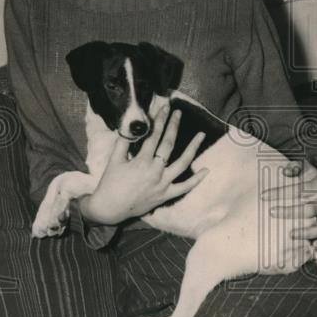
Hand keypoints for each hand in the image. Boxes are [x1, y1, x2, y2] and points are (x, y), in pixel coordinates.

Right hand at [80, 105, 207, 225]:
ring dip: (193, 148)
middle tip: (179, 112)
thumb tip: (131, 125)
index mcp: (142, 161)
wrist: (111, 208)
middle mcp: (155, 171)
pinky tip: (206, 170)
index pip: (154, 135)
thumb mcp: (114, 160)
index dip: (160, 119)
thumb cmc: (110, 183)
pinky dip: (196, 180)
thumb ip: (124, 141)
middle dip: (174, 126)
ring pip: (182, 164)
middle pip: (169, 144)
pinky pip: (184, 188)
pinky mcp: (166, 195)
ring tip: (202, 135)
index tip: (165, 107)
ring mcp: (163, 184)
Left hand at [261, 159, 316, 250]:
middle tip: (272, 213)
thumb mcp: (303, 167)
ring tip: (291, 235)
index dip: (280, 192)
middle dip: (290, 212)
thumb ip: (295, 166)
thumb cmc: (308, 178)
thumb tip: (286, 171)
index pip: (299, 189)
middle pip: (309, 209)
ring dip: (307, 232)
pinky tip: (313, 246)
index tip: (263, 196)